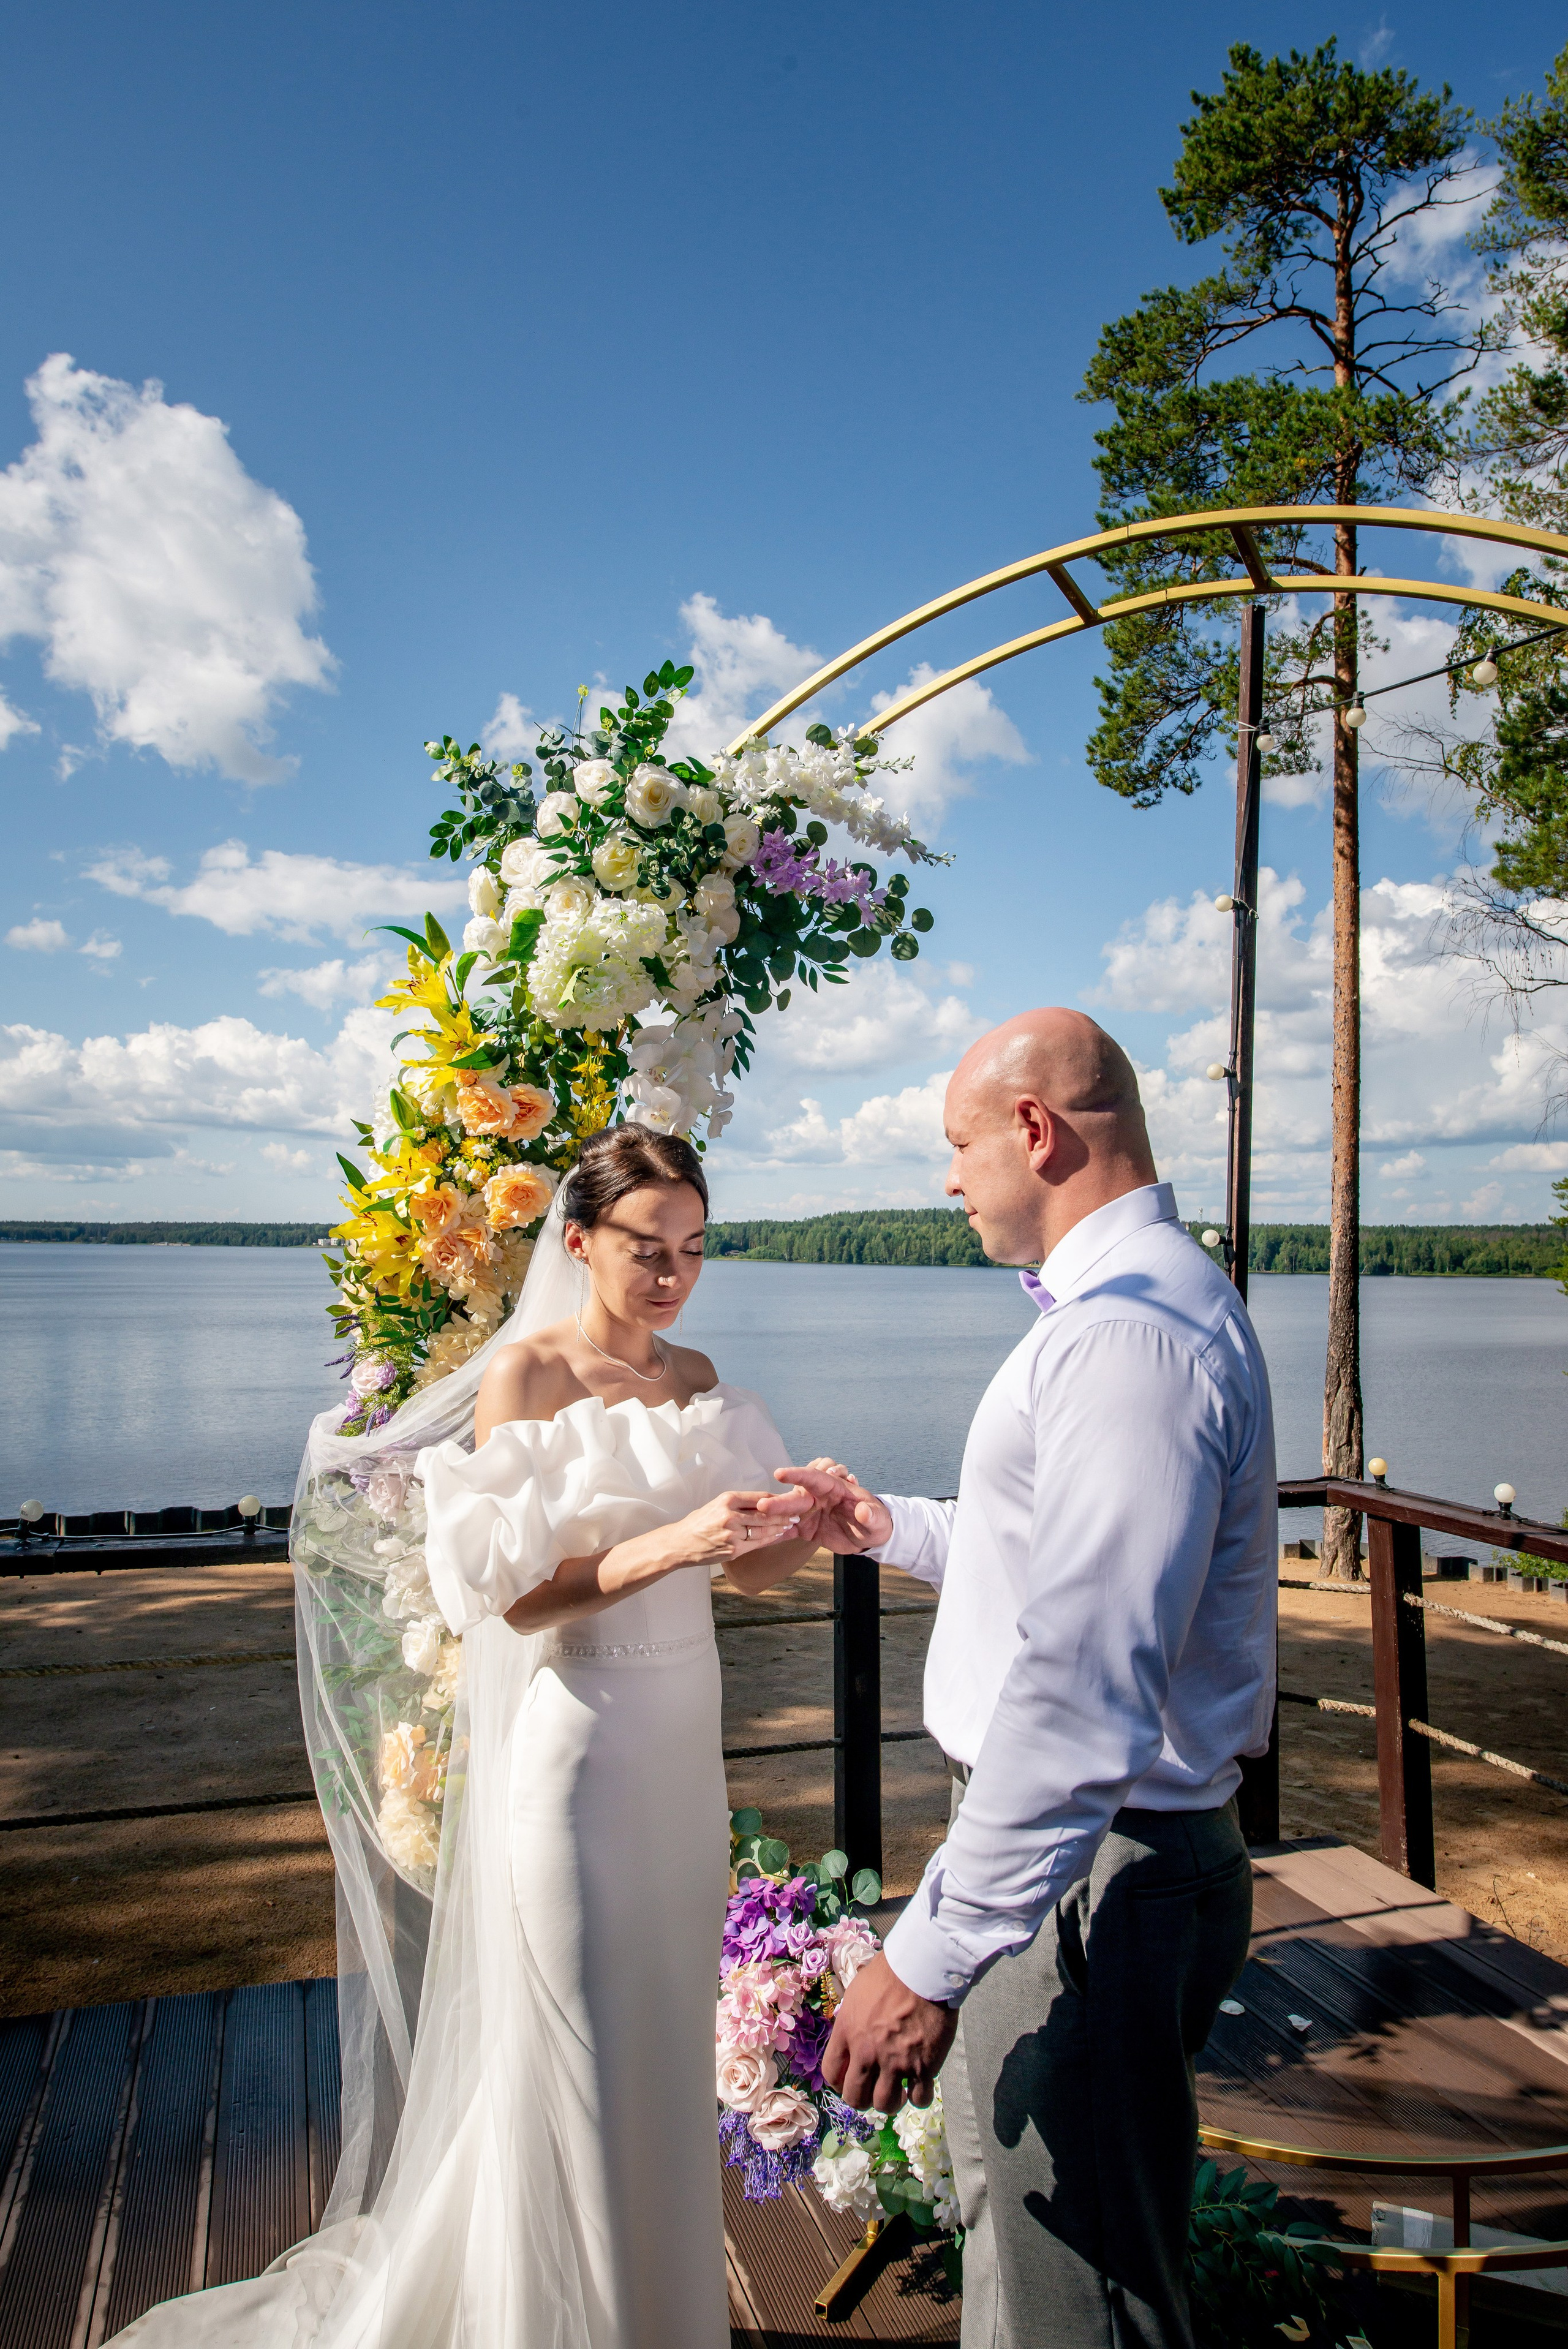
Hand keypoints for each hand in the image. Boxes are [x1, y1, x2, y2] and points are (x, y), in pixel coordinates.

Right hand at [674, 1488, 804, 1565]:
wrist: (680, 1543)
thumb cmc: (699, 1523)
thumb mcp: (716, 1505)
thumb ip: (738, 1504)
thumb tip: (764, 1503)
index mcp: (727, 1499)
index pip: (760, 1498)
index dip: (777, 1500)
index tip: (789, 1500)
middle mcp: (731, 1515)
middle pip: (765, 1514)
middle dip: (784, 1515)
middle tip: (797, 1514)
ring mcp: (732, 1534)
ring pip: (763, 1530)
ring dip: (779, 1528)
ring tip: (789, 1525)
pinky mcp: (733, 1549)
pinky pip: (757, 1544)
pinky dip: (769, 1539)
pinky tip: (777, 1536)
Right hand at [764, 1462, 891, 1553]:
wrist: (870, 1536)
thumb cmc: (876, 1522)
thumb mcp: (878, 1520)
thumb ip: (870, 1515)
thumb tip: (863, 1511)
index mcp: (835, 1488)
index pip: (815, 1478)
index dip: (798, 1475)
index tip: (780, 1473)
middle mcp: (818, 1497)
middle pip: (796, 1496)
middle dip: (780, 1501)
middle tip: (763, 1506)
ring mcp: (810, 1513)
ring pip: (788, 1512)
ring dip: (774, 1517)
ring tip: (757, 1521)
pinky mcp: (806, 1528)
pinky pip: (788, 1530)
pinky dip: (775, 1534)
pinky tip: (760, 1538)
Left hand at [822, 1953, 956, 2111]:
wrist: (923, 1968)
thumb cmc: (890, 1973)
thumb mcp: (857, 1993)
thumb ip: (851, 2021)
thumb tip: (850, 2034)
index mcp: (847, 2032)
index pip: (832, 2074)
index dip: (841, 2084)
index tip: (851, 2081)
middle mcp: (867, 2052)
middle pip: (855, 2097)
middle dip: (863, 2099)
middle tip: (874, 2091)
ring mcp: (895, 2062)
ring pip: (885, 2105)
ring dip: (890, 2103)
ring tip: (898, 2092)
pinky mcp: (923, 2066)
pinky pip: (919, 2099)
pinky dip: (918, 2097)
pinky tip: (920, 2086)